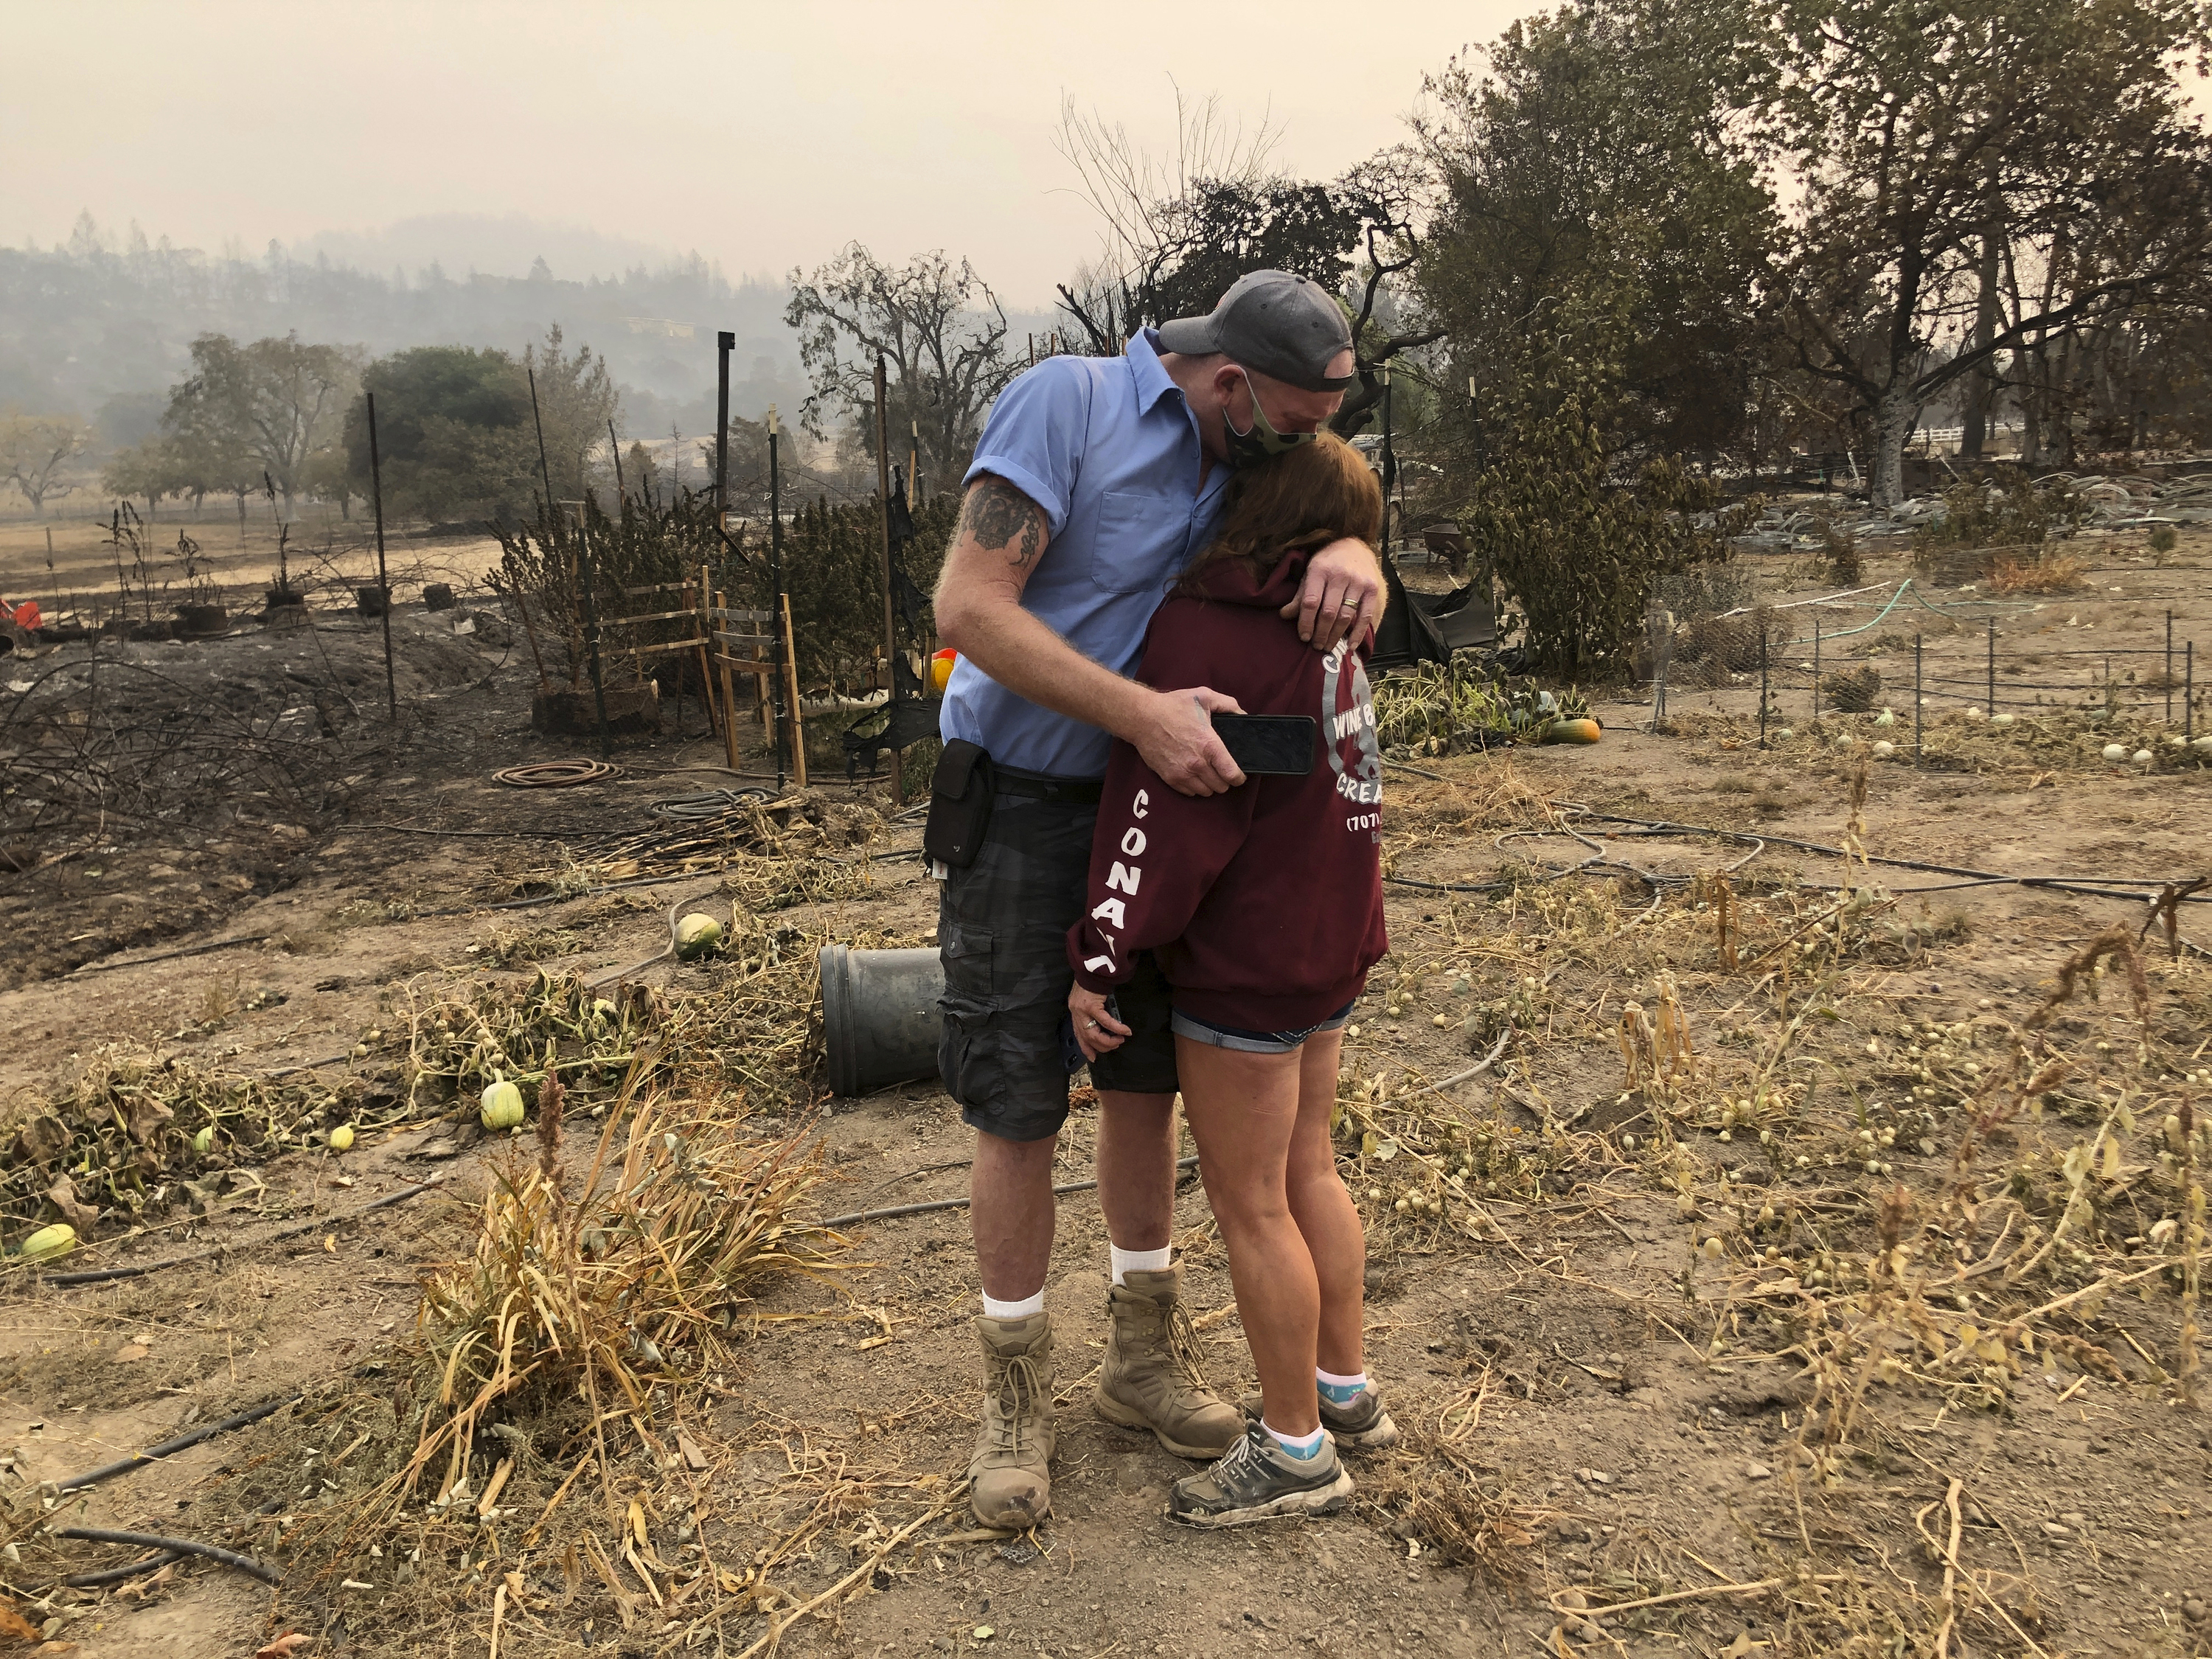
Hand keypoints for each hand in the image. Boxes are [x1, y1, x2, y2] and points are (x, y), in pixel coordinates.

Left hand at [1070, 983, 1129, 1062]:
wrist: (1092, 967)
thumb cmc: (1092, 982)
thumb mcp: (1088, 999)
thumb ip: (1091, 1013)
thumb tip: (1103, 1026)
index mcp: (1075, 1013)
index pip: (1078, 1035)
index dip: (1086, 1048)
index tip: (1093, 1058)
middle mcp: (1076, 1013)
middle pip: (1087, 1038)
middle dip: (1103, 1046)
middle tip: (1115, 1045)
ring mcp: (1082, 1010)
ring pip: (1094, 1034)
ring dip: (1109, 1041)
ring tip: (1120, 1040)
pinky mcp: (1091, 1005)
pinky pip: (1105, 1022)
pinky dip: (1116, 1028)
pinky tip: (1125, 1031)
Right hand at [1134, 685, 1245, 796]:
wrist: (1142, 717)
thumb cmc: (1173, 707)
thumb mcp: (1204, 697)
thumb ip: (1229, 705)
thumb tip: (1243, 716)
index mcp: (1210, 746)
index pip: (1233, 775)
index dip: (1240, 776)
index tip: (1239, 773)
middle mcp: (1197, 764)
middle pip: (1221, 787)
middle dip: (1224, 779)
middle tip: (1221, 769)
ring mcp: (1182, 773)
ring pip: (1206, 792)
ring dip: (1210, 784)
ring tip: (1208, 772)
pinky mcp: (1170, 778)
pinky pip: (1189, 793)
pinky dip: (1194, 787)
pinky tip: (1194, 775)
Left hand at [1283, 535, 1383, 651]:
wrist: (1354, 547)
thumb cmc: (1327, 563)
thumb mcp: (1310, 573)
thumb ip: (1299, 595)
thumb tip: (1284, 615)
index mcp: (1319, 570)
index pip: (1310, 602)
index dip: (1306, 622)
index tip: (1304, 637)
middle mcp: (1340, 575)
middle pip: (1328, 612)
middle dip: (1321, 633)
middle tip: (1316, 646)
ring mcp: (1358, 582)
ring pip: (1345, 616)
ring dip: (1336, 636)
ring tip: (1328, 647)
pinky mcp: (1372, 589)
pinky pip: (1365, 616)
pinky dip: (1358, 634)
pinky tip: (1350, 645)